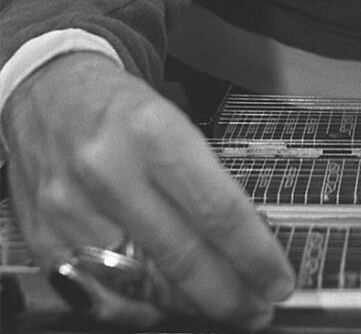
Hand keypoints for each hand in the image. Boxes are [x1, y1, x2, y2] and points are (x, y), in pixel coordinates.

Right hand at [3, 52, 294, 326]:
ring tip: (220, 305)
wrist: (49, 91)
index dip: (253, 254)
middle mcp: (109, 172)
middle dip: (228, 294)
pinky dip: (139, 308)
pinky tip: (166, 307)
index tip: (277, 279)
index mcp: (152, 132)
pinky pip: (101, 294)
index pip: (216, 208)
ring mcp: (71, 211)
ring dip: (189, 306)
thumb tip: (246, 240)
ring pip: (142, 284)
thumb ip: (202, 177)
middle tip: (257, 307)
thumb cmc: (120, 108)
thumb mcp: (171, 119)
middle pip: (181, 256)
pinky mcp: (45, 240)